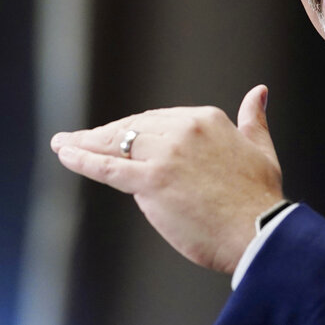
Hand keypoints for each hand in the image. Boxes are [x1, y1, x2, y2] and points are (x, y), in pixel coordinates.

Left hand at [51, 84, 283, 273]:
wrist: (259, 232)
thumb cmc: (260, 198)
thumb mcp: (260, 148)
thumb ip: (253, 119)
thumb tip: (259, 92)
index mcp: (205, 119)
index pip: (156, 119)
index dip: (132, 130)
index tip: (117, 136)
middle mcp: (182, 130)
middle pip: (132, 129)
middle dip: (104, 136)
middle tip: (79, 139)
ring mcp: (165, 155)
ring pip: (116, 145)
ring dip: (85, 143)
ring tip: (64, 143)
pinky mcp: (152, 181)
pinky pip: (108, 168)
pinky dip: (83, 159)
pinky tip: (66, 154)